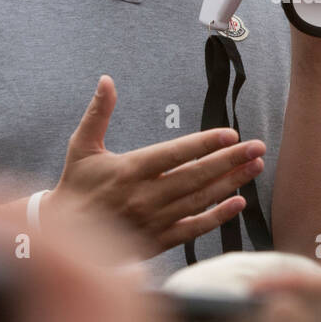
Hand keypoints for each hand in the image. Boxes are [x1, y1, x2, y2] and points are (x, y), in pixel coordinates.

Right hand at [45, 76, 263, 255]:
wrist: (62, 235)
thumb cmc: (76, 185)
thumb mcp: (81, 146)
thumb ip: (98, 114)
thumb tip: (106, 80)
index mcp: (129, 170)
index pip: (175, 154)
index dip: (204, 144)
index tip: (230, 134)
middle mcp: (144, 197)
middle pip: (196, 176)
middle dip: (230, 160)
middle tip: (258, 148)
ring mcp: (153, 221)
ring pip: (199, 201)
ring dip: (230, 184)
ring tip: (255, 168)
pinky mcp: (157, 241)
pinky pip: (193, 229)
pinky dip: (217, 217)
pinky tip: (238, 203)